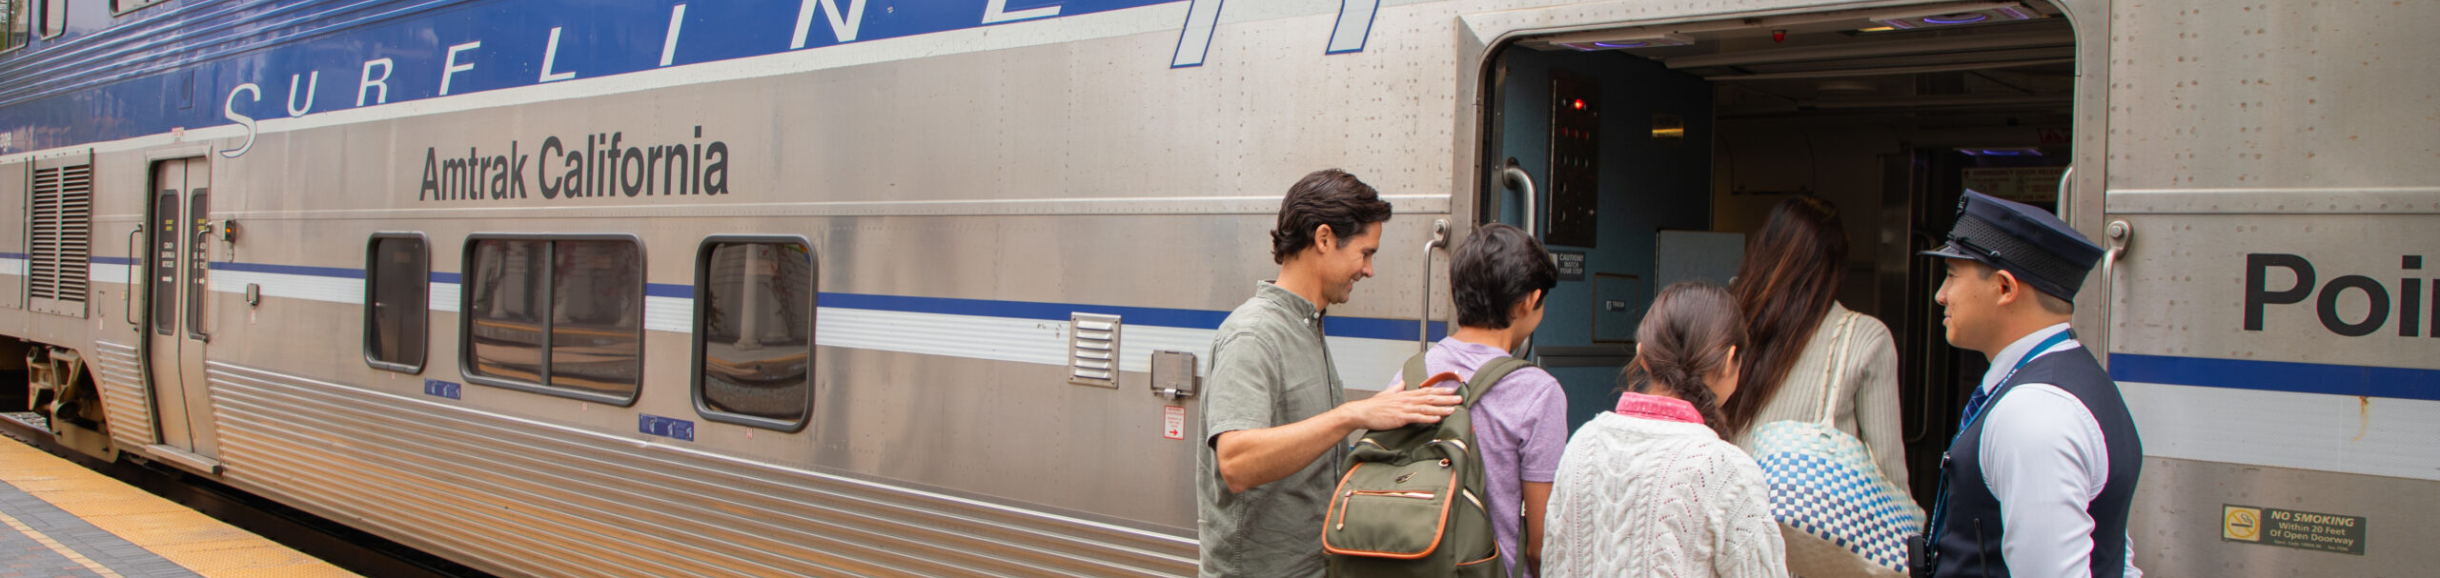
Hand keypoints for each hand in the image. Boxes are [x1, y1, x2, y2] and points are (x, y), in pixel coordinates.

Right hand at [1340, 386, 1460, 430]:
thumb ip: (1397, 389)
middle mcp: (1407, 399)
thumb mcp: (1387, 394)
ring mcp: (1404, 408)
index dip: (1440, 390)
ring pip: (1426, 407)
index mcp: (1405, 394)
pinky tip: (1437, 418)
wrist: (1362, 412)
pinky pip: (1417, 417)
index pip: (1426, 391)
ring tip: (1454, 409)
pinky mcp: (1400, 417)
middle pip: (1430, 397)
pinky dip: (1428, 417)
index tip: (1452, 390)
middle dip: (1446, 398)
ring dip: (1441, 408)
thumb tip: (1403, 383)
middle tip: (1460, 398)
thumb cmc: (1374, 406)